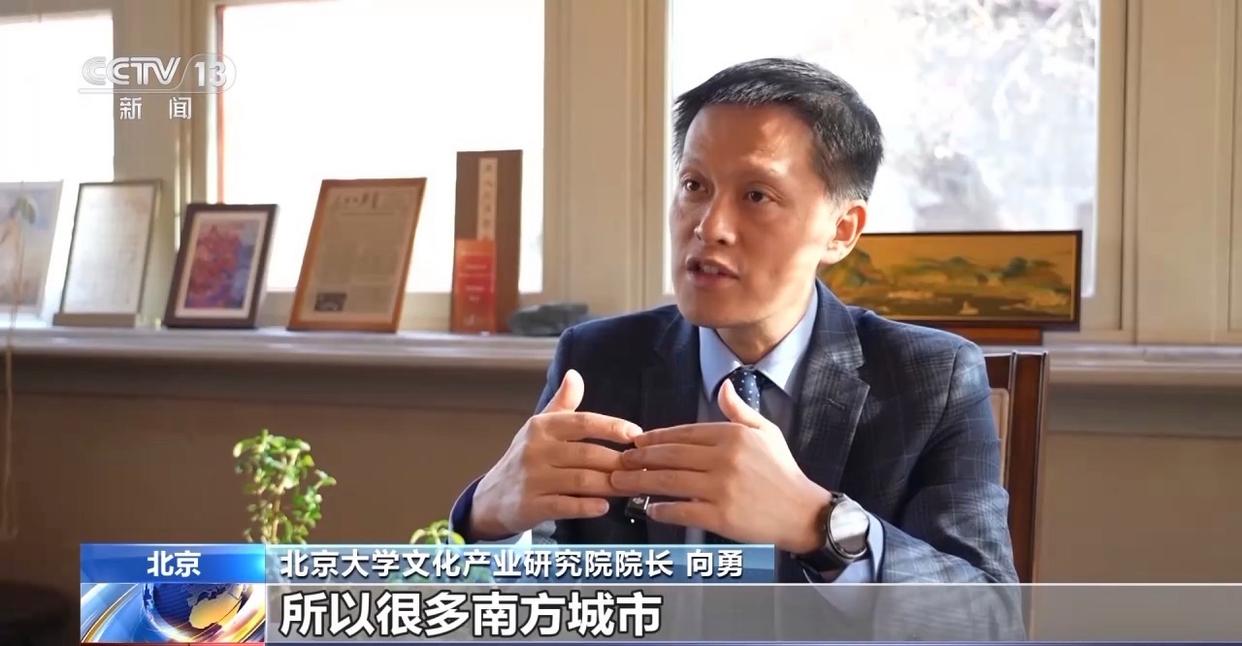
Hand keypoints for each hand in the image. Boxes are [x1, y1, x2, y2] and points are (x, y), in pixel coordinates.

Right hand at [470, 369, 642, 539]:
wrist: (492, 498)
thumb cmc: (525, 459)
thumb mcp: (540, 428)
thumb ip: (562, 404)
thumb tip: (575, 374)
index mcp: (542, 427)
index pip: (582, 422)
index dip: (611, 427)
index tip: (636, 434)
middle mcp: (536, 450)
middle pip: (588, 454)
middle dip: (619, 462)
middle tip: (643, 468)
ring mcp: (532, 478)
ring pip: (581, 480)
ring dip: (610, 485)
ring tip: (632, 487)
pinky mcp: (530, 505)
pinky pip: (565, 505)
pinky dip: (587, 506)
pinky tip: (604, 507)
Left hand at [610, 378, 829, 553]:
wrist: (803, 512)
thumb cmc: (783, 471)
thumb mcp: (766, 432)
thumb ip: (739, 410)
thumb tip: (724, 385)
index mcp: (732, 435)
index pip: (683, 433)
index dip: (655, 437)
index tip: (636, 441)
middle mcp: (723, 459)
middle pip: (669, 456)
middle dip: (639, 458)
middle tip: (620, 461)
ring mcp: (720, 488)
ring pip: (668, 481)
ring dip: (640, 482)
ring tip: (622, 483)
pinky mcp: (720, 516)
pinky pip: (681, 510)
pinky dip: (661, 509)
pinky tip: (650, 508)